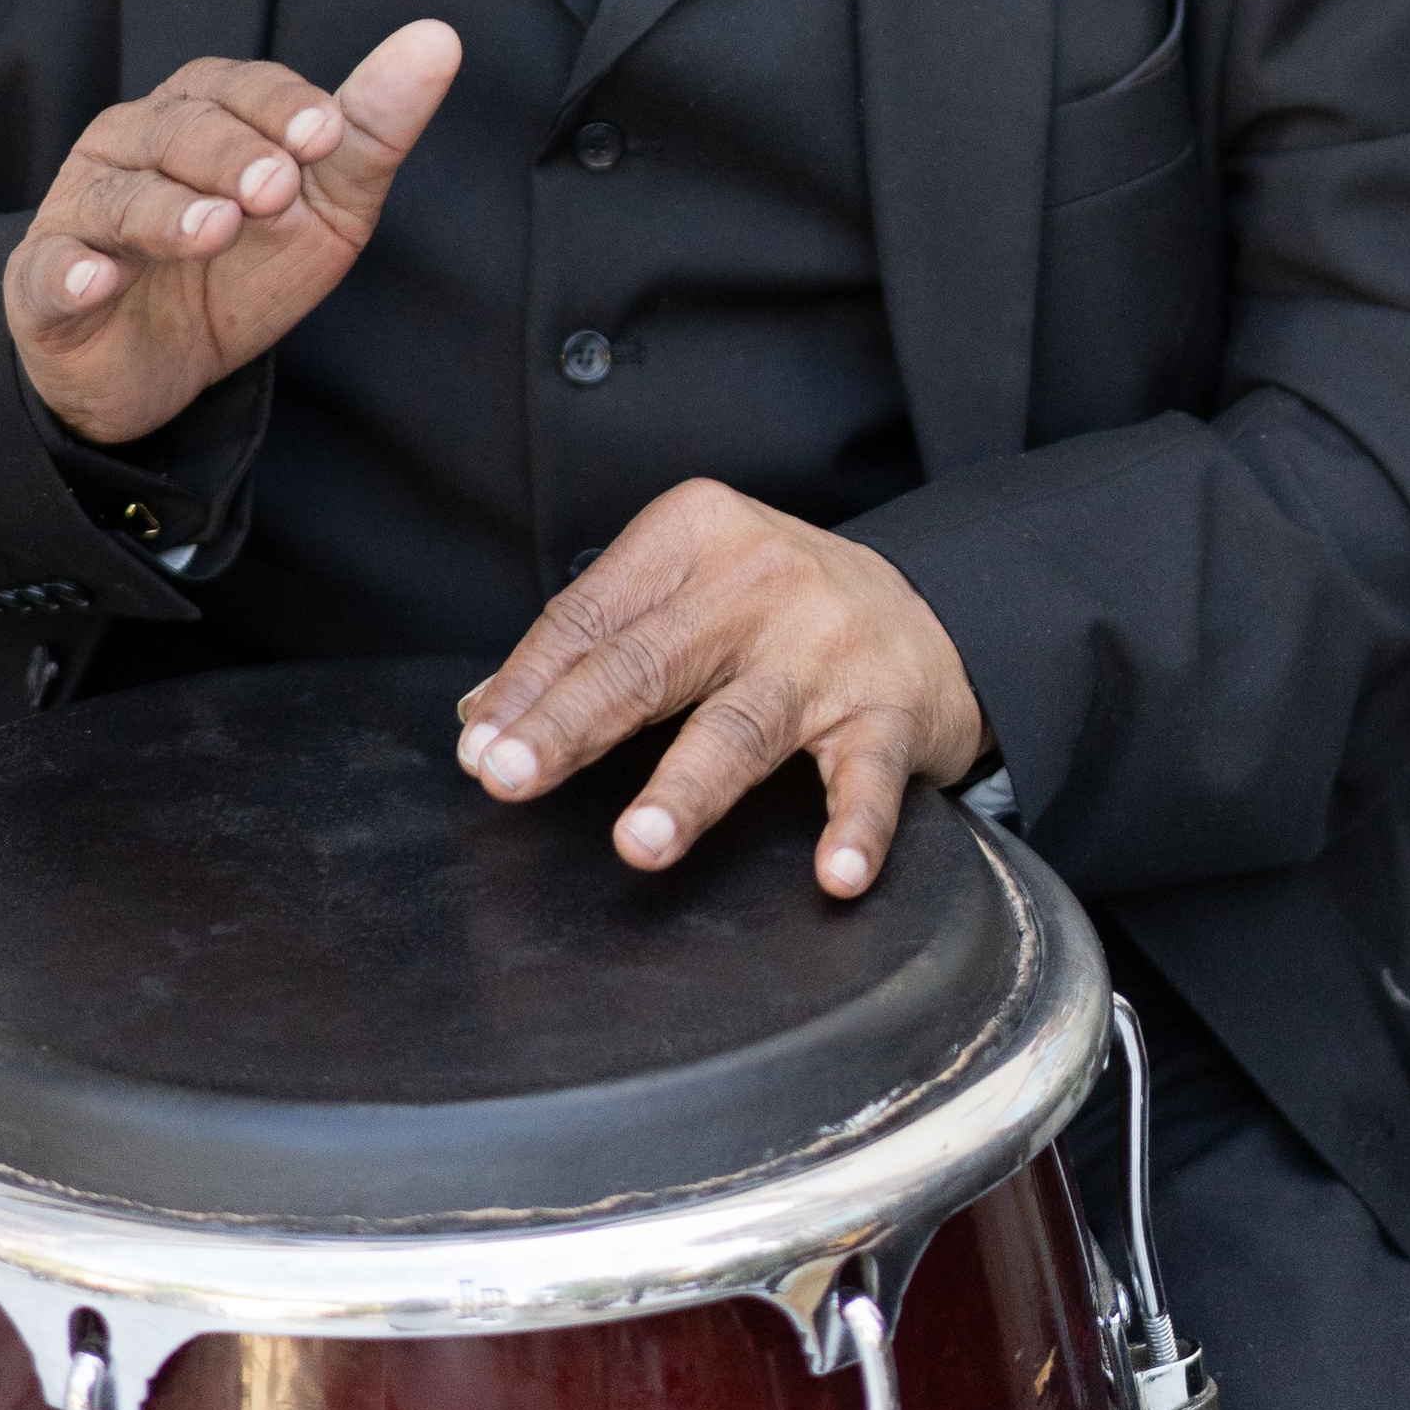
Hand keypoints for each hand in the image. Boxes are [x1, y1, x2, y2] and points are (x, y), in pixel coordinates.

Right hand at [6, 20, 460, 443]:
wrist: (158, 366)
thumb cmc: (243, 264)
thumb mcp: (324, 203)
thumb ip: (372, 128)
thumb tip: (440, 38)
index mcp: (198, 111)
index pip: (237, 87)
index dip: (282, 106)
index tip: (327, 133)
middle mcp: (130, 145)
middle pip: (177, 130)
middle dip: (232, 154)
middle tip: (277, 189)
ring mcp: (82, 212)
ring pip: (119, 197)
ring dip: (167, 212)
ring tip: (216, 230)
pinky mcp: (44, 285)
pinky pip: (50, 272)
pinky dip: (71, 274)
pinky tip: (97, 278)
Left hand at [454, 479, 987, 898]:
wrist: (929, 607)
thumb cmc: (775, 606)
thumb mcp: (685, 589)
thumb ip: (595, 641)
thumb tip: (486, 717)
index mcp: (695, 534)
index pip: (593, 615)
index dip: (531, 683)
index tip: (481, 745)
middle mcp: (760, 581)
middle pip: (650, 662)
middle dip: (574, 723)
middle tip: (512, 775)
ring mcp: (827, 647)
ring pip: (742, 724)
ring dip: (688, 789)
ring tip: (639, 843)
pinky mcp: (889, 709)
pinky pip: (868, 777)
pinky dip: (855, 827)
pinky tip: (834, 875)